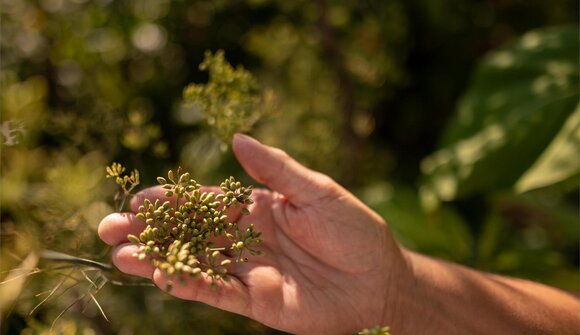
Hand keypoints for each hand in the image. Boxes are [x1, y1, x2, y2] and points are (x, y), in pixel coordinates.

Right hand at [98, 134, 410, 333]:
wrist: (379, 282)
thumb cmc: (354, 230)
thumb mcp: (317, 191)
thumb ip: (276, 169)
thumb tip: (236, 138)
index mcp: (258, 207)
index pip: (206, 202)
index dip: (173, 200)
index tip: (138, 199)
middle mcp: (246, 239)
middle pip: (190, 233)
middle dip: (151, 230)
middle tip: (109, 227)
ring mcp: (247, 271)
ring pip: (194, 263)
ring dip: (157, 259)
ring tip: (119, 254)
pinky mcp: (254, 302)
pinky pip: (214, 292)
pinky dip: (185, 284)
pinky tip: (157, 277)